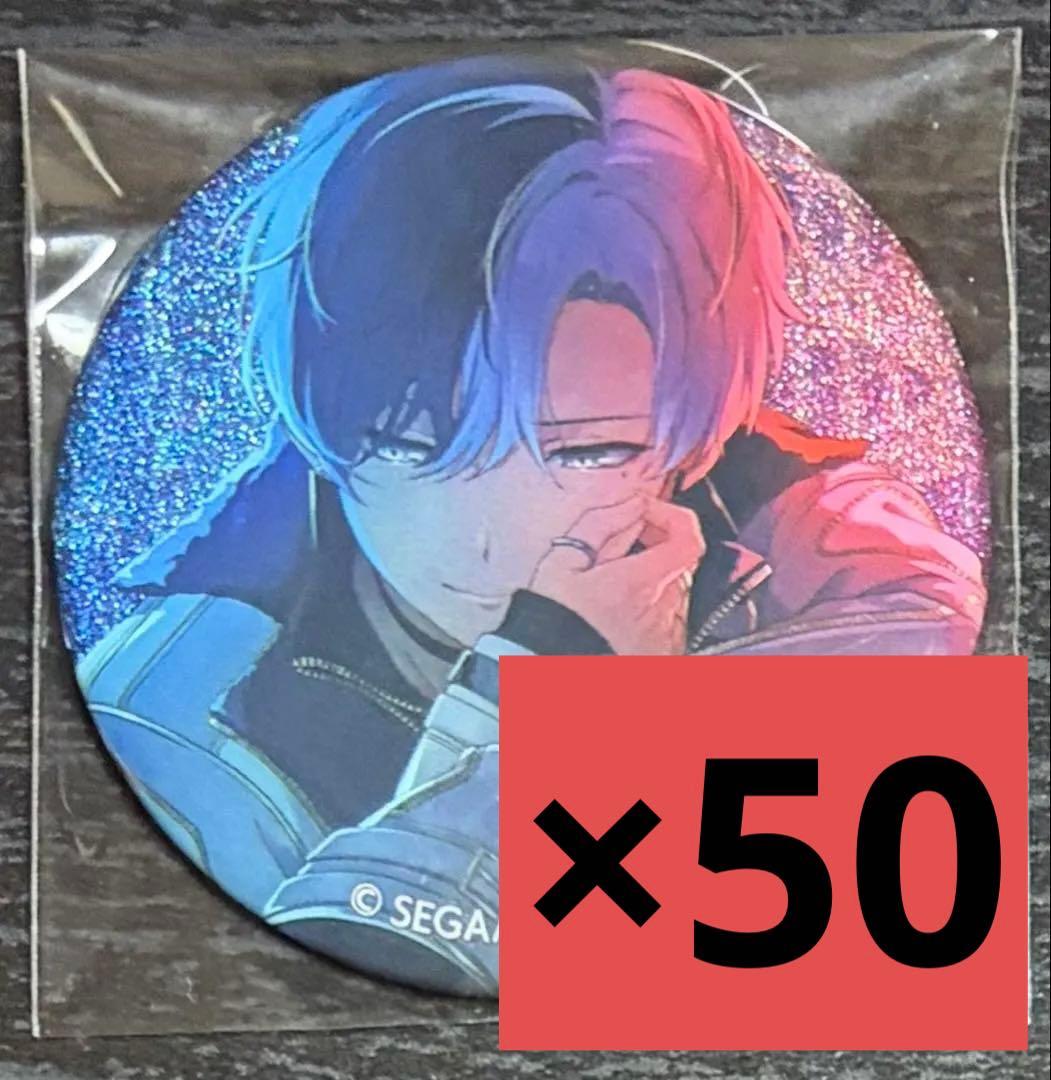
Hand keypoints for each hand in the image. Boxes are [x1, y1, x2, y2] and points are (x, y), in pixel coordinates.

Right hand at [528, 495, 704, 654]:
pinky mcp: (662, 656)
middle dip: (657, 544)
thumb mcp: (563, 560)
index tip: (646, 514)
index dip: (672, 516)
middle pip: (680, 562)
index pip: (688, 539)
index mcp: (640, 583)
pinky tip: (620, 612)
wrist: (544, 672)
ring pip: (675, 590)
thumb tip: (632, 502)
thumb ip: (602, 524)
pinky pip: (669, 621)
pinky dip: (652, 608)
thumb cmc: (550, 620)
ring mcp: (666, 637)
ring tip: (614, 582)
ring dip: (653, 578)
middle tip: (622, 543)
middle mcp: (663, 611)